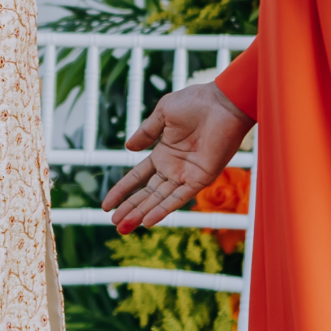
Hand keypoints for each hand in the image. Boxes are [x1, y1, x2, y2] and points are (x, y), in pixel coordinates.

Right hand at [105, 79, 245, 234]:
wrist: (223, 103)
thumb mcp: (164, 114)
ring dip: (141, 213)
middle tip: (114, 224)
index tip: (107, 204)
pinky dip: (163, 210)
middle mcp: (173, 168)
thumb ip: (146, 132)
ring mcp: (186, 175)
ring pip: (159, 199)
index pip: (138, 176)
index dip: (122, 190)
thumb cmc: (196, 103)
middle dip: (130, 208)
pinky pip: (178, 198)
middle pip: (147, 193)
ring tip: (123, 227)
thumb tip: (128, 147)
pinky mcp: (200, 179)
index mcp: (163, 153)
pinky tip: (148, 221)